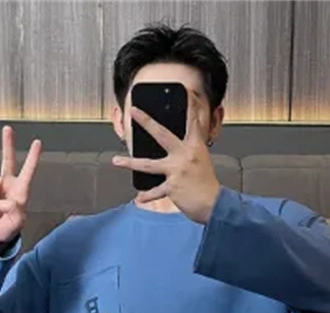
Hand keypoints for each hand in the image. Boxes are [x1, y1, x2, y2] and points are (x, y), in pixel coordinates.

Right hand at [0, 126, 41, 247]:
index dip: (32, 157)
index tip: (37, 142)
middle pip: (7, 159)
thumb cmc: (9, 228)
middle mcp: (6, 184)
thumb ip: (13, 211)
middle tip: (8, 128)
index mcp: (20, 190)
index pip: (28, 171)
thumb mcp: (17, 222)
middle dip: (7, 143)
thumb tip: (1, 201)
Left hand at [111, 90, 220, 224]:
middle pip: (162, 134)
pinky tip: (139, 197)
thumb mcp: (202, 160)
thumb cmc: (207, 184)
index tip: (186, 91)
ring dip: (130, 163)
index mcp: (195, 147)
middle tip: (133, 111)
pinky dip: (147, 196)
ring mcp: (177, 170)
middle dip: (146, 121)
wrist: (214, 204)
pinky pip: (155, 191)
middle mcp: (184, 155)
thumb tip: (181, 140)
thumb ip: (191, 148)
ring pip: (148, 164)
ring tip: (116, 161)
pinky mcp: (172, 187)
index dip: (190, 106)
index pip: (192, 122)